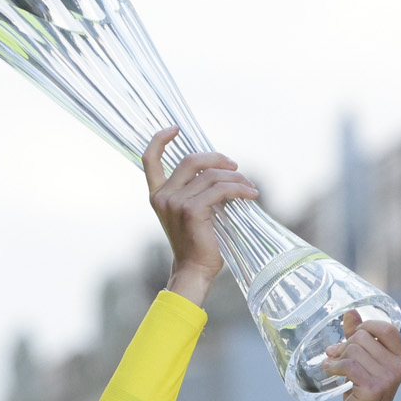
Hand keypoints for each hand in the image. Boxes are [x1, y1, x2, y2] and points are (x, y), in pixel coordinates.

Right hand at [144, 124, 257, 306]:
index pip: (150, 159)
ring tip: (249, 188)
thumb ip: (195, 190)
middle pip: (191, 160)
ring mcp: (175, 203)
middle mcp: (163, 196)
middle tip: (236, 167)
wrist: (195, 271)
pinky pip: (220, 190)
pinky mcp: (192, 210)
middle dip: (217, 158)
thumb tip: (222, 170)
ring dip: (235, 178)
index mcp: (157, 195)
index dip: (160, 139)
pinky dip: (239, 189)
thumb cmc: (197, 244)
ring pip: (211, 175)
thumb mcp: (190, 213)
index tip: (176, 129)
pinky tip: (251, 196)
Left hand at [326, 311, 400, 400]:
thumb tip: (351, 312)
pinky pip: (349, 365)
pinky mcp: (373, 387)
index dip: (366, 326)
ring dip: (338, 357)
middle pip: (363, 337)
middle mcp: (397, 366)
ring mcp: (387, 377)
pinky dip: (334, 366)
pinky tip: (329, 370)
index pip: (386, 327)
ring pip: (354, 350)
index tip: (351, 337)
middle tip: (336, 357)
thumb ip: (358, 338)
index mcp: (400, 358)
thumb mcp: (362, 364)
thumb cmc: (362, 398)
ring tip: (333, 367)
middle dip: (345, 345)